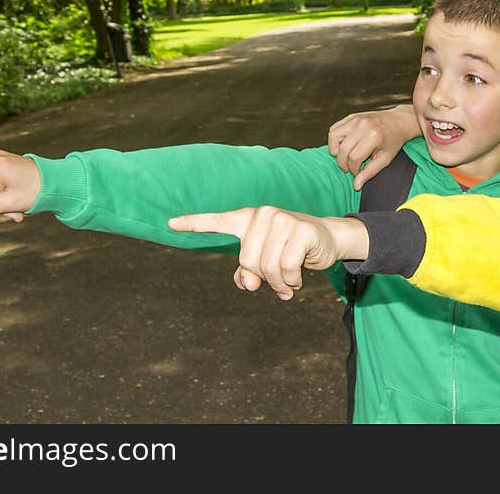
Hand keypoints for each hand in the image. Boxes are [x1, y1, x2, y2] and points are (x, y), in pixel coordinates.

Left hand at [168, 206, 369, 300]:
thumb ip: (248, 273)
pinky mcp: (300, 229)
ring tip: (288, 283)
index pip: (217, 220)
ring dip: (279, 284)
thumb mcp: (266, 262)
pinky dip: (291, 281)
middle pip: (247, 261)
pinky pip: (286, 268)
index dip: (193, 223)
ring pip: (267, 267)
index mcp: (248, 220)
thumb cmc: (292, 250)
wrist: (328, 239)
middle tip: (276, 283)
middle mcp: (262, 215)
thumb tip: (246, 283)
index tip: (170, 224)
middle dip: (262, 278)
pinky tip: (298, 278)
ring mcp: (282, 219)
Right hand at [328, 104, 419, 189]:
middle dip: (343, 163)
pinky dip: (335, 140)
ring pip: (333, 137)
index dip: (354, 169)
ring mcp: (355, 119)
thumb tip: (356, 186)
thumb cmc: (393, 141)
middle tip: (350, 167)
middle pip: (343, 149)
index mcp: (373, 136)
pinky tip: (344, 146)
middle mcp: (363, 126)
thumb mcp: (385, 159)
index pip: (354, 158)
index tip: (358, 172)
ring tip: (345, 156)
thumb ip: (369, 172)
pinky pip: (334, 129)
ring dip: (336, 150)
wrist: (398, 121)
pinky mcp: (350, 116)